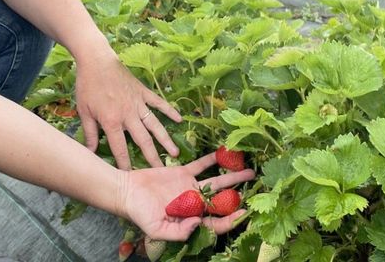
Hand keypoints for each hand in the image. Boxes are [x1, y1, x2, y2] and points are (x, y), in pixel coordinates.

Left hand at [75, 51, 181, 168]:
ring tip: (174, 154)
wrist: (96, 60)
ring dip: (165, 140)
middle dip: (152, 158)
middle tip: (161, 172)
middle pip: (143, 140)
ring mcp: (138, 102)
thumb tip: (89, 153)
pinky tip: (180, 119)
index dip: (125, 164)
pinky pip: (159, 103)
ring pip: (155, 125)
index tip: (131, 178)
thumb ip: (89, 133)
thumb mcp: (83, 111)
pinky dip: (169, 110)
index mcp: (112, 121)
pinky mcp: (143, 91)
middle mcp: (128, 114)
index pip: (120, 148)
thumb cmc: (87, 86)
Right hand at [119, 151, 254, 240]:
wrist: (126, 192)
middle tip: (257, 190)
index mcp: (191, 219)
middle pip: (222, 202)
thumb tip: (197, 224)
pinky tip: (224, 153)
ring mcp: (190, 187)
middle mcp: (195, 204)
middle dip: (239, 198)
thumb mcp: (156, 229)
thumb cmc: (139, 214)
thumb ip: (177, 232)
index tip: (244, 213)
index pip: (216, 222)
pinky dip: (212, 159)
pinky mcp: (183, 173)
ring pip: (217, 182)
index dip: (231, 220)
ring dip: (232, 177)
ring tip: (249, 171)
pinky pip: (201, 165)